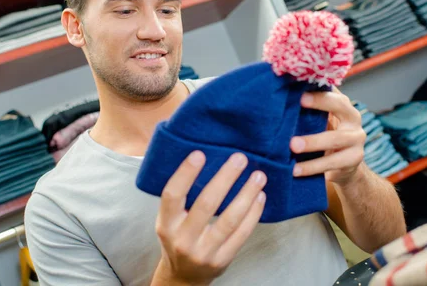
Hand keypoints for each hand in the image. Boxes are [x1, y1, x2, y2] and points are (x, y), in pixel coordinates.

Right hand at [151, 151, 266, 285]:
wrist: (183, 277)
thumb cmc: (178, 237)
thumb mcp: (170, 220)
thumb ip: (182, 197)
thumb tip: (203, 157)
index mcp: (166, 224)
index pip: (172, 195)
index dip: (185, 173)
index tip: (200, 153)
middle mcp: (183, 239)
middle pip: (206, 204)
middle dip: (225, 178)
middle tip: (239, 158)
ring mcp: (203, 252)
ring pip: (229, 220)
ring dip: (246, 195)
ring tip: (258, 176)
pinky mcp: (222, 260)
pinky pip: (241, 234)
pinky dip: (253, 214)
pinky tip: (260, 197)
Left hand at [290, 88, 365, 184]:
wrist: (344, 167)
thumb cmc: (326, 136)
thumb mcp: (321, 121)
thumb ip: (310, 109)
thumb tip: (282, 93)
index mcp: (344, 105)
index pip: (333, 91)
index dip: (319, 92)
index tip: (301, 94)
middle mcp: (354, 119)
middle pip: (340, 107)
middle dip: (319, 105)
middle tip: (299, 105)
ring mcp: (356, 141)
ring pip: (335, 139)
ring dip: (312, 142)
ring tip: (293, 147)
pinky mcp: (352, 161)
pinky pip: (331, 163)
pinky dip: (312, 167)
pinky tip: (296, 170)